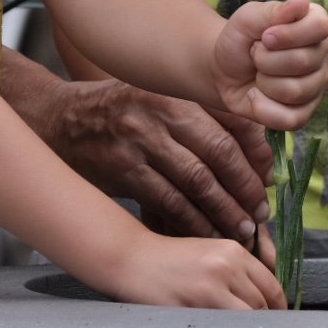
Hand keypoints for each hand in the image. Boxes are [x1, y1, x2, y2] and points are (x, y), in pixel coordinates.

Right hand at [51, 82, 273, 240]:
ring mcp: (140, 141)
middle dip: (244, 187)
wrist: (59, 120)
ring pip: (196, 181)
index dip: (255, 155)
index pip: (231, 123)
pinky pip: (168, 202)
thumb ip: (201, 120)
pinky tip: (205, 234)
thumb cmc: (118, 112)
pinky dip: (191, 222)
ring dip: (223, 210)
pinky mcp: (123, 170)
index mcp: (177, 92)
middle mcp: (160, 112)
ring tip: (241, 230)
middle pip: (218, 153)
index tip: (267, 180)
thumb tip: (254, 156)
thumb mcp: (159, 100)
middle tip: (260, 212)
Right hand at [104, 233, 285, 309]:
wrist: (133, 259)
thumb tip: (263, 297)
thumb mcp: (210, 252)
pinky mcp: (194, 305)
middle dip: (263, 320)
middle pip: (261, 304)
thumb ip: (237, 269)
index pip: (271, 285)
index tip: (277, 318)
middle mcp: (227, 265)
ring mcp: (211, 287)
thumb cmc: (170, 259)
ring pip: (246, 318)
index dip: (278, 306)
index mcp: (234, 250)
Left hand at [212, 0, 327, 128]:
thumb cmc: (240, 39)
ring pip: (295, 91)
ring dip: (264, 83)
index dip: (290, 34)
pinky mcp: (303, 114)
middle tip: (255, 55)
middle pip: (303, 62)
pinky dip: (264, 109)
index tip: (265, 36)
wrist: (222, 70)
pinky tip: (256, 97)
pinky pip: (290, 119)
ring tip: (257, 75)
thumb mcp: (249, 18)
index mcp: (314, 26)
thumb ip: (274, 11)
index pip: (321, 26)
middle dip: (266, 60)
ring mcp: (315, 87)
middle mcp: (321, 55)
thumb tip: (301, 1)